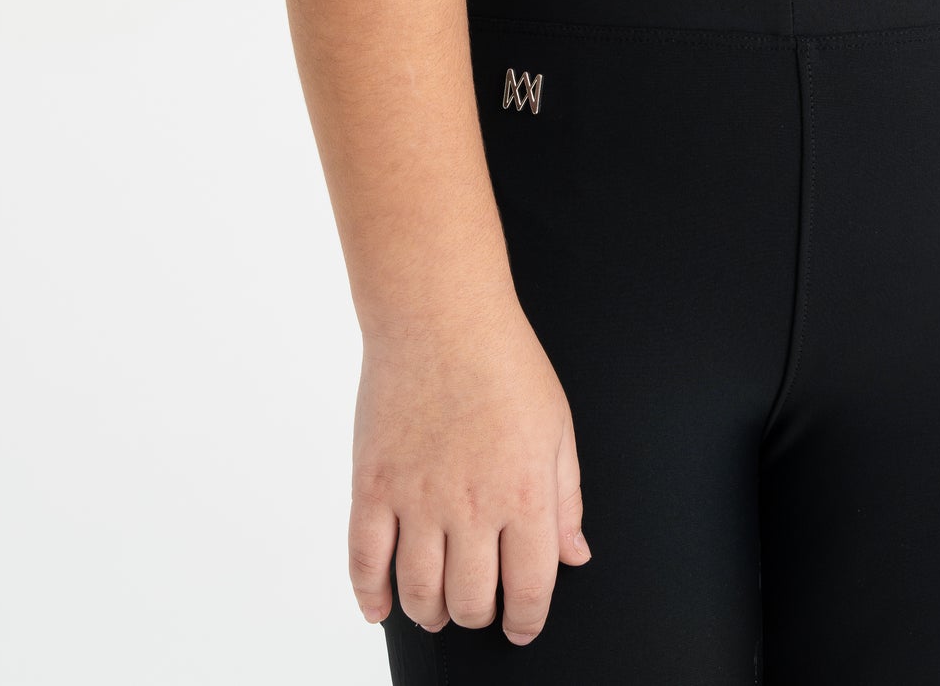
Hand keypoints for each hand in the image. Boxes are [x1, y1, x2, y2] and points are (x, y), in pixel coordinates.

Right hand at [349, 303, 591, 642]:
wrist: (439, 313)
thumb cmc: (503, 360)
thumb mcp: (557, 425)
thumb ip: (567, 497)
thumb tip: (574, 554)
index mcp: (524, 492)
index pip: (528, 588)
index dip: (526, 620)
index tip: (521, 627)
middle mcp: (470, 505)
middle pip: (470, 600)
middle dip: (477, 615)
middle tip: (477, 605)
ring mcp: (416, 498)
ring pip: (419, 593)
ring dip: (430, 613)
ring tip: (437, 606)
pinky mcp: (371, 486)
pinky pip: (365, 562)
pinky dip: (372, 596)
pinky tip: (383, 606)